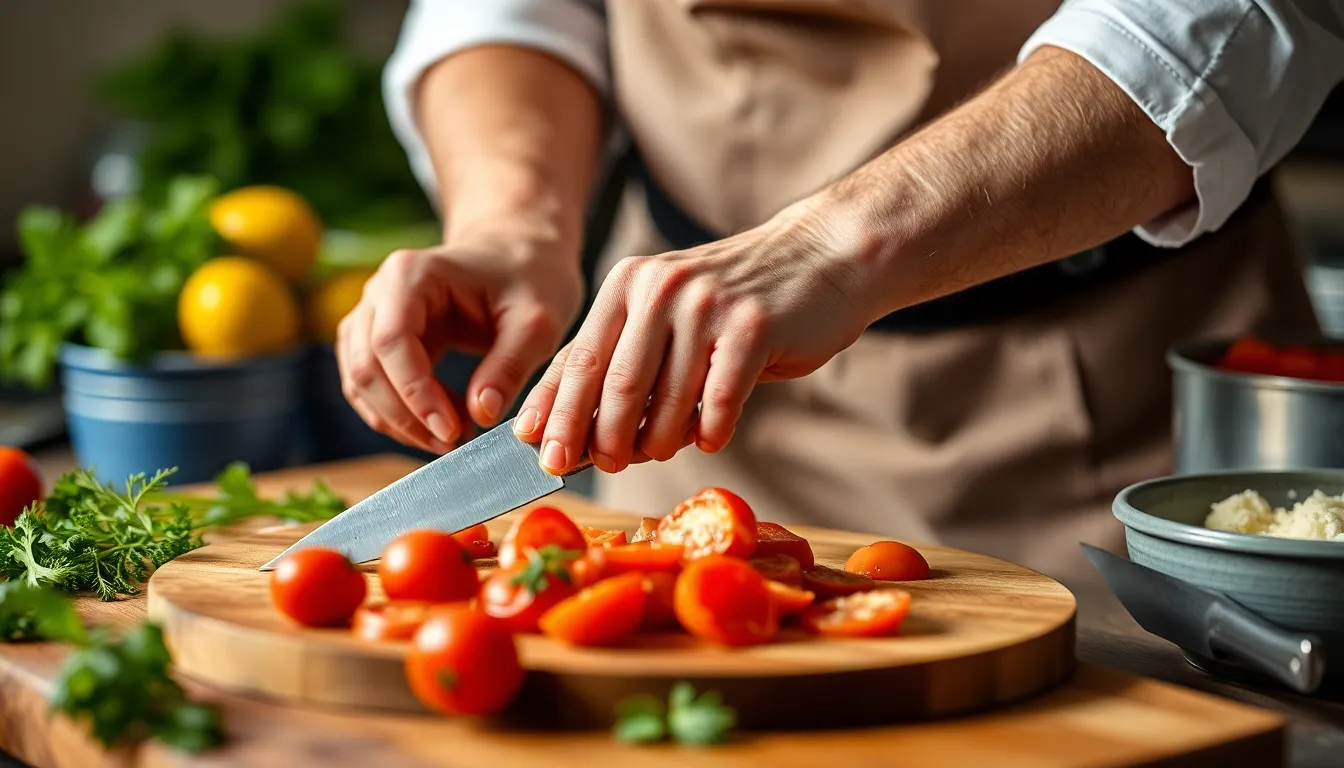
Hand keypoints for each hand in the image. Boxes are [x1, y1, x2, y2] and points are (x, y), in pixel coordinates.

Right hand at [337, 239, 582, 453]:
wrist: (520, 258)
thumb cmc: (531, 280)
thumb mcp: (537, 322)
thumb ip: (509, 366)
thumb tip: (482, 414)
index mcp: (412, 274)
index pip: (391, 342)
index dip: (415, 393)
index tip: (451, 431)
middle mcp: (380, 291)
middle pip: (366, 366)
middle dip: (405, 415)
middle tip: (454, 443)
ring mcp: (373, 315)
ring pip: (360, 381)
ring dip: (399, 421)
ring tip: (452, 438)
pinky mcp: (379, 340)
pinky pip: (370, 386)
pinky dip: (397, 415)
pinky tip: (440, 425)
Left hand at [512, 205, 881, 474]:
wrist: (822, 257)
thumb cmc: (736, 300)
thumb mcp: (668, 314)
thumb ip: (620, 358)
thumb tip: (564, 427)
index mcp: (629, 285)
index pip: (578, 359)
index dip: (556, 414)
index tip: (542, 457)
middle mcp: (662, 289)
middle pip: (614, 384)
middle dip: (601, 438)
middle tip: (604, 466)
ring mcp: (708, 306)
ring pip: (666, 400)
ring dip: (659, 440)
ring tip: (662, 449)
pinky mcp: (754, 327)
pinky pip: (719, 400)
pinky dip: (711, 430)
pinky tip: (711, 437)